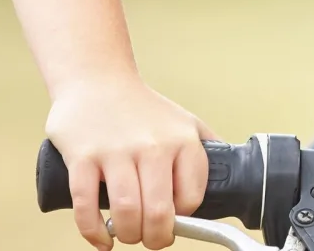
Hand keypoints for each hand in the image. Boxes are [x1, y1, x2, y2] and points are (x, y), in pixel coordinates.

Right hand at [46, 76, 217, 249]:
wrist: (96, 78)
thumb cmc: (141, 107)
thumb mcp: (185, 120)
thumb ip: (207, 146)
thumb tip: (231, 171)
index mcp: (181, 141)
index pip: (191, 198)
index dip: (182, 219)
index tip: (173, 221)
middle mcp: (152, 146)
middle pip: (158, 212)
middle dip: (155, 238)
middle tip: (149, 239)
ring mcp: (116, 151)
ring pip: (126, 212)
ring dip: (128, 235)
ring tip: (126, 234)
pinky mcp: (82, 156)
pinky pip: (86, 205)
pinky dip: (93, 231)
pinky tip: (101, 238)